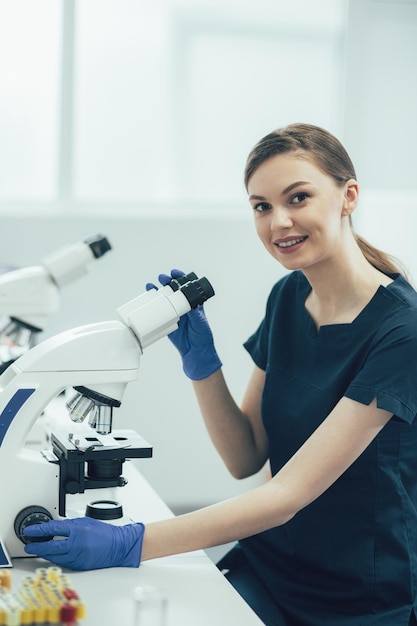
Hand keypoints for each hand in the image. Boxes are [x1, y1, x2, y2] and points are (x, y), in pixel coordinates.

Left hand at [23, 517, 144, 570]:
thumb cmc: (105, 533)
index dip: (39, 530)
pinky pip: (63, 562)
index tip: (30, 531)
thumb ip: (70, 525)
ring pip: (54, 557)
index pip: (53, 529)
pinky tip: (53, 556)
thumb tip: (55, 528)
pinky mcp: (79, 566)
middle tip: (29, 545)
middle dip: (37, 547)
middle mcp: (76, 544)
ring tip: (39, 550)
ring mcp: (77, 556)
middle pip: (50, 547)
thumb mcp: (86, 522)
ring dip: (45, 554)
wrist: (118, 546)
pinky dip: (56, 559)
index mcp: (78, 530)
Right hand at [146, 269, 221, 379]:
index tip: (175, 273)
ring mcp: (174, 314)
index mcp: (194, 304)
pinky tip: (148, 301)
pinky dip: (152, 307)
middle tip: (162, 278)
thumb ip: (196, 314)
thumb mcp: (201, 323)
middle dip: (167, 282)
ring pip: (165, 300)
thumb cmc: (203, 336)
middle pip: (174, 291)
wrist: (196, 352)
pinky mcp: (167, 323)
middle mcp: (183, 307)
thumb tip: (191, 304)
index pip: (187, 287)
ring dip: (158, 292)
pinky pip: (159, 313)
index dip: (181, 278)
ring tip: (151, 286)